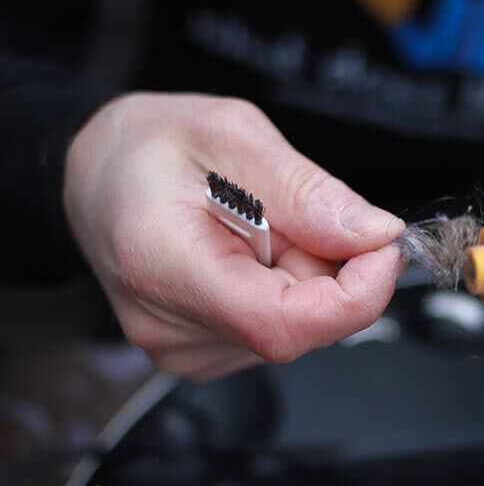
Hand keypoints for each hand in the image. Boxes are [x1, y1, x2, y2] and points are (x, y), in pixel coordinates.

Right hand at [64, 93, 404, 380]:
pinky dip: (288, 285)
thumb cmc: (148, 148)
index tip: (381, 246)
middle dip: (326, 263)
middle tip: (289, 208)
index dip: (356, 293)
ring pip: (300, 326)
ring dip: (305, 272)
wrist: (99, 174)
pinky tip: (249, 253)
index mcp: (165, 270)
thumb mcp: (231, 134)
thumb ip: (305, 189)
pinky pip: (282, 326)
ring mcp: (187, 350)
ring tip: (255, 227)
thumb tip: (375, 234)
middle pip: (303, 323)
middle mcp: (172, 330)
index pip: (285, 324)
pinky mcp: (206, 351)